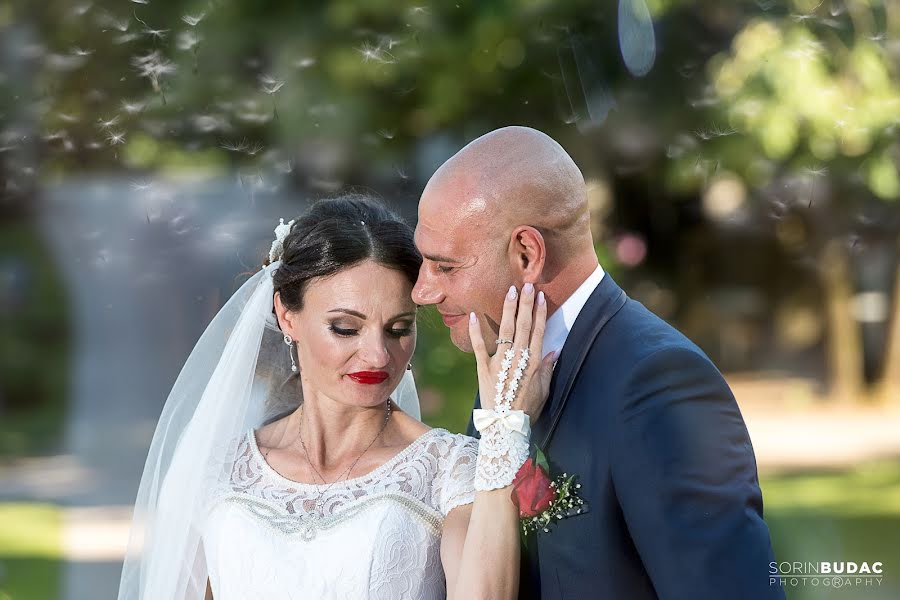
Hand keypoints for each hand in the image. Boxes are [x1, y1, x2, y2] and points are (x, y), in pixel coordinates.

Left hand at [468, 283, 555, 422]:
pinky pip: (478, 347)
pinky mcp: (483, 369)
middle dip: (526, 304)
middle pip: (522, 325)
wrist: (506, 426)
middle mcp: (517, 359)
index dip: (539, 313)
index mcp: (533, 363)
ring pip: (504, 330)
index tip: (541, 297)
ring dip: (507, 309)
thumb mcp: (544, 390)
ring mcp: (499, 362)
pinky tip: (473, 315)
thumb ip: (547, 369)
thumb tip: (554, 350)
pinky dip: (475, 331)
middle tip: (527, 285)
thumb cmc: (527, 410)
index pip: (538, 331)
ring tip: (510, 291)